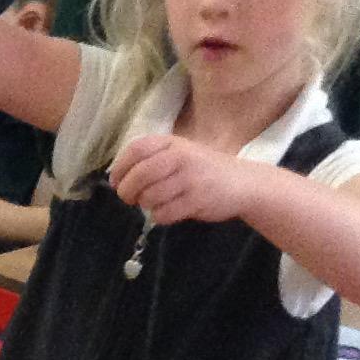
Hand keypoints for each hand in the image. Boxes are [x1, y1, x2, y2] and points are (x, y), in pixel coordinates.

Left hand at [111, 134, 251, 225]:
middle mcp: (181, 157)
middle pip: (138, 175)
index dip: (120, 167)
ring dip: (146, 205)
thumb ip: (153, 160)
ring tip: (157, 202)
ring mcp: (189, 178)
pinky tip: (171, 211)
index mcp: (173, 143)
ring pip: (148, 197)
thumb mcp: (180, 154)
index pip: (137, 149)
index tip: (116, 181)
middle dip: (127, 192)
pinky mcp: (195, 199)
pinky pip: (163, 213)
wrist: (243, 184)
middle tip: (130, 199)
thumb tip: (118, 178)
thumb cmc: (203, 170)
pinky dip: (161, 216)